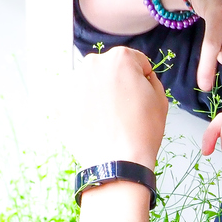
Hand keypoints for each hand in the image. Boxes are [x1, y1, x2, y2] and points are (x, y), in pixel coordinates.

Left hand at [75, 47, 169, 168]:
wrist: (117, 163)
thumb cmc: (141, 132)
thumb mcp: (160, 99)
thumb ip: (150, 79)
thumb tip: (141, 78)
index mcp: (119, 58)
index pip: (136, 62)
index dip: (142, 79)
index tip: (141, 95)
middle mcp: (92, 65)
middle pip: (110, 69)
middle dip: (117, 83)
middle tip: (125, 108)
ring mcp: (73, 84)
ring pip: (92, 84)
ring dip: (100, 95)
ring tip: (110, 119)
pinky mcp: (61, 103)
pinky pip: (78, 101)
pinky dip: (86, 109)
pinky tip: (97, 125)